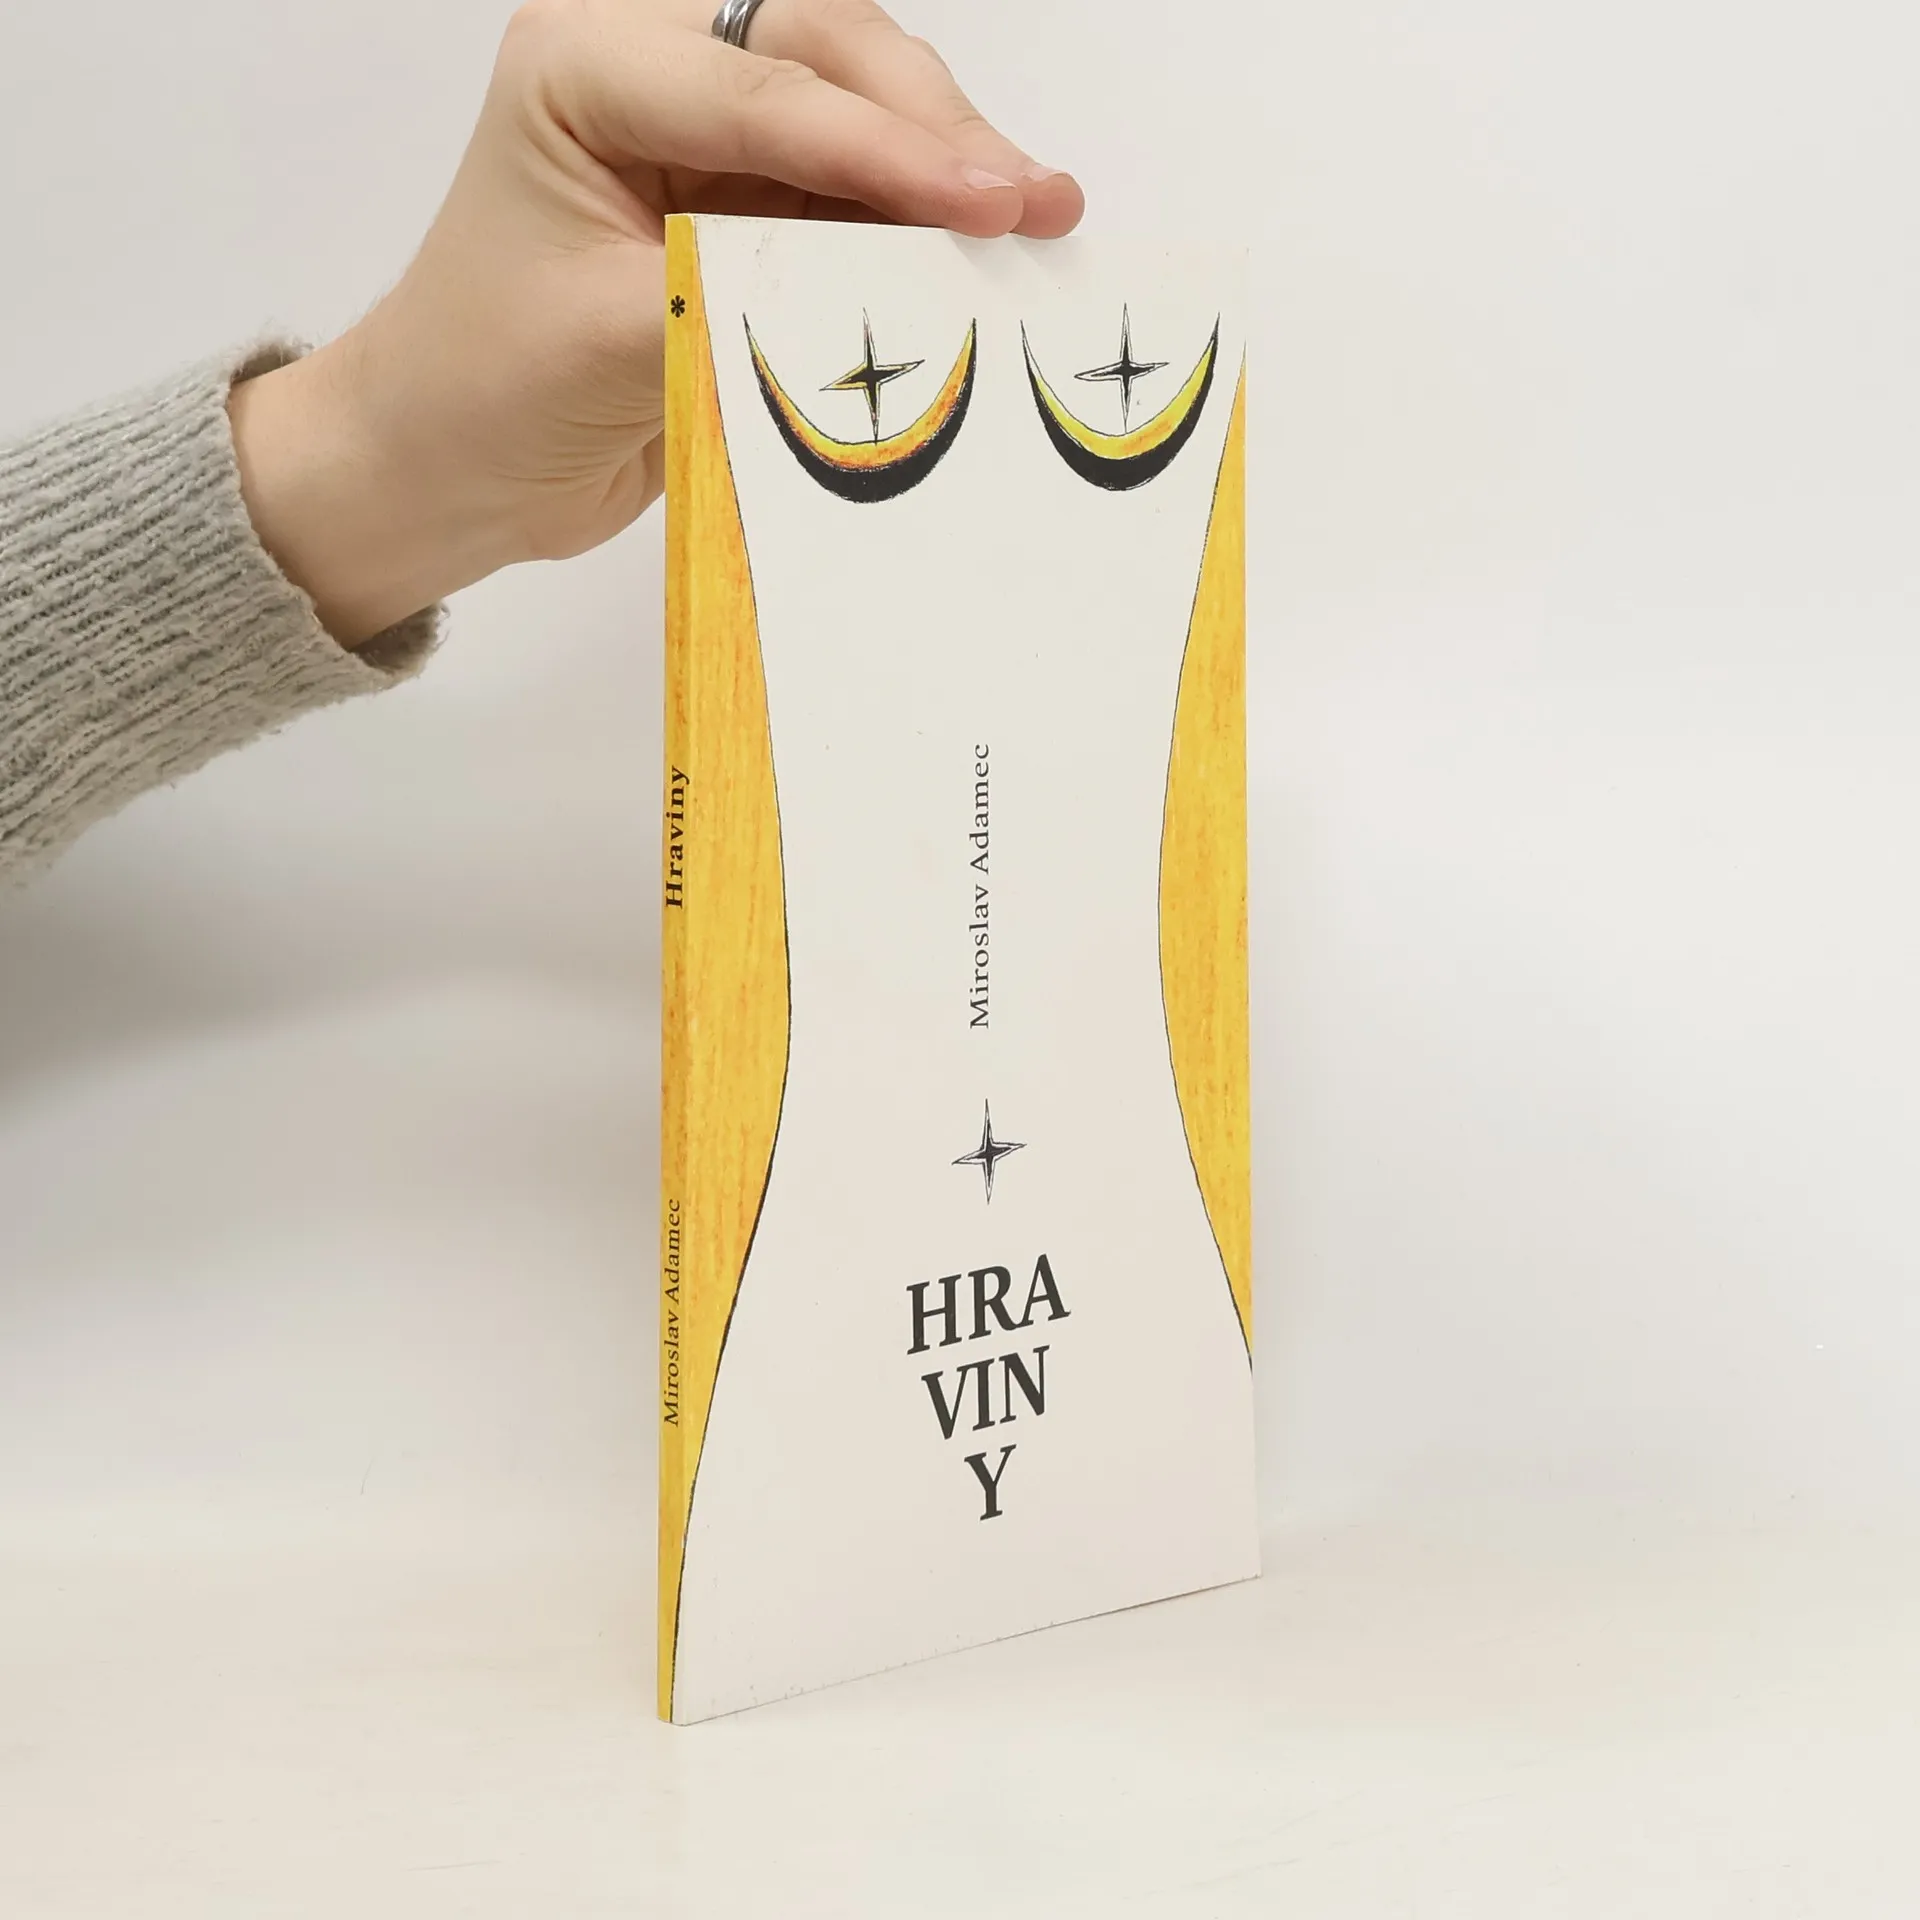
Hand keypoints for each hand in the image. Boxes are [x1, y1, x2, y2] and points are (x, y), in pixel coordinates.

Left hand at [229, 0, 1083, 645]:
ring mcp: (702, 139)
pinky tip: (985, 250)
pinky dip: (918, 224)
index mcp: (585, 65)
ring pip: (855, 113)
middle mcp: (648, 72)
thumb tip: (898, 282)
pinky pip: (849, 196)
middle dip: (935, 131)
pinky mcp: (739, 207)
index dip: (885, 149)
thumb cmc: (483, 392)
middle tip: (1032, 202)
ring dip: (945, 167)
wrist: (445, 469)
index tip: (987, 204)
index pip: (761, 92)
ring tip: (1040, 218)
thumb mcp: (610, 340)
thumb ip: (750, 296)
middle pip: (826, 56)